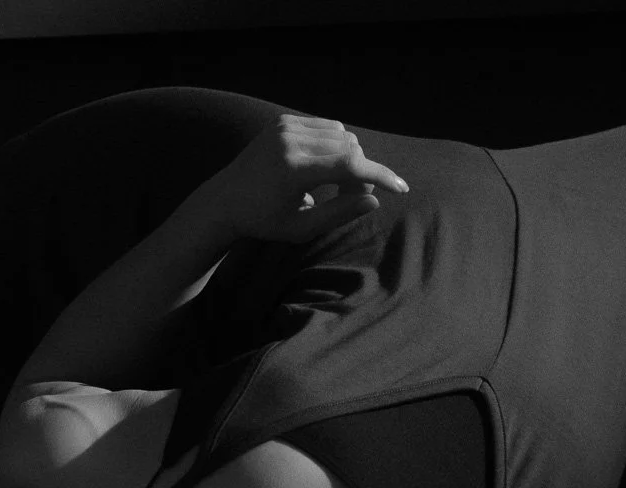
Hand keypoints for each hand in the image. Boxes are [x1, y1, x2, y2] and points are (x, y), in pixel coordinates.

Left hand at [203, 115, 408, 244]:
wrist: (225, 200)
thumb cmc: (264, 221)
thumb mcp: (302, 228)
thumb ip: (339, 214)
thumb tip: (374, 200)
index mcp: (295, 168)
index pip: (350, 163)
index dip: (379, 175)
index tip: (400, 188)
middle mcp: (291, 140)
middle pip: (349, 146)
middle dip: (360, 170)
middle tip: (353, 195)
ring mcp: (285, 126)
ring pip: (340, 133)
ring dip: (348, 157)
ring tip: (335, 184)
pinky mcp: (283, 120)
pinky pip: (324, 127)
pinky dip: (333, 145)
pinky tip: (322, 168)